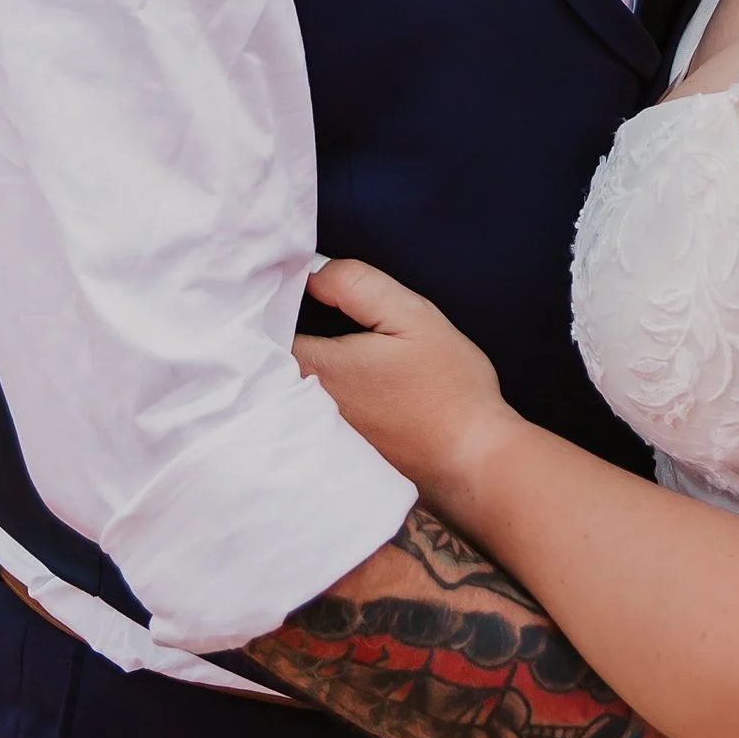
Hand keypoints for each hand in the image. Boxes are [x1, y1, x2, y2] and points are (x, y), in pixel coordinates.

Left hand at [295, 258, 511, 518]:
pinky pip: (304, 411)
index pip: (265, 324)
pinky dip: (310, 393)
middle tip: (315, 310)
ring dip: (294, 362)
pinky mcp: (332, 453)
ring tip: (330, 342)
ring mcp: (314, 435)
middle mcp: (302, 406)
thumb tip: (312, 275)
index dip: (274, 300)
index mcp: (315, 368)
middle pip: (269, 357)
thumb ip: (356, 285)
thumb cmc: (448, 389)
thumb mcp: (412, 316)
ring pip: (285, 386)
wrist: (474, 462)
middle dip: (279, 329)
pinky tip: (348, 384)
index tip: (293, 284)